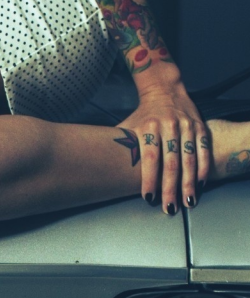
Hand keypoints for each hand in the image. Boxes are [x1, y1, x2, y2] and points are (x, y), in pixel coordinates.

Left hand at [121, 79, 210, 212]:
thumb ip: (118, 146)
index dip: (150, 178)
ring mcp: (186, 126)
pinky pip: (203, 150)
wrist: (165, 90)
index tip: (148, 197)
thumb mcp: (128, 126)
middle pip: (171, 162)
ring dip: (189, 182)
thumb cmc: (142, 115)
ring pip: (189, 159)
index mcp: (149, 127)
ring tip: (187, 201)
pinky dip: (203, 168)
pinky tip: (201, 184)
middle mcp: (170, 126)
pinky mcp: (199, 127)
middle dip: (170, 187)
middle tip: (168, 208)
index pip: (149, 157)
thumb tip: (94, 166)